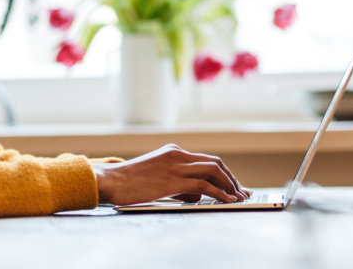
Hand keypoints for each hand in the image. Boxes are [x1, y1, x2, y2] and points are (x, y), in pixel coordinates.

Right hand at [92, 144, 250, 204]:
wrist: (110, 181)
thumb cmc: (129, 183)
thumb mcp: (157, 177)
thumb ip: (178, 182)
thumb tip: (196, 195)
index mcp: (173, 151)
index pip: (206, 160)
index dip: (223, 173)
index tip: (233, 185)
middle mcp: (178, 155)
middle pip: (215, 163)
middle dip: (231, 178)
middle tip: (241, 192)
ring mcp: (176, 166)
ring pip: (214, 171)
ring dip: (230, 185)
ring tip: (238, 198)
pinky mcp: (174, 180)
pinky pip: (205, 185)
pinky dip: (220, 193)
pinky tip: (227, 200)